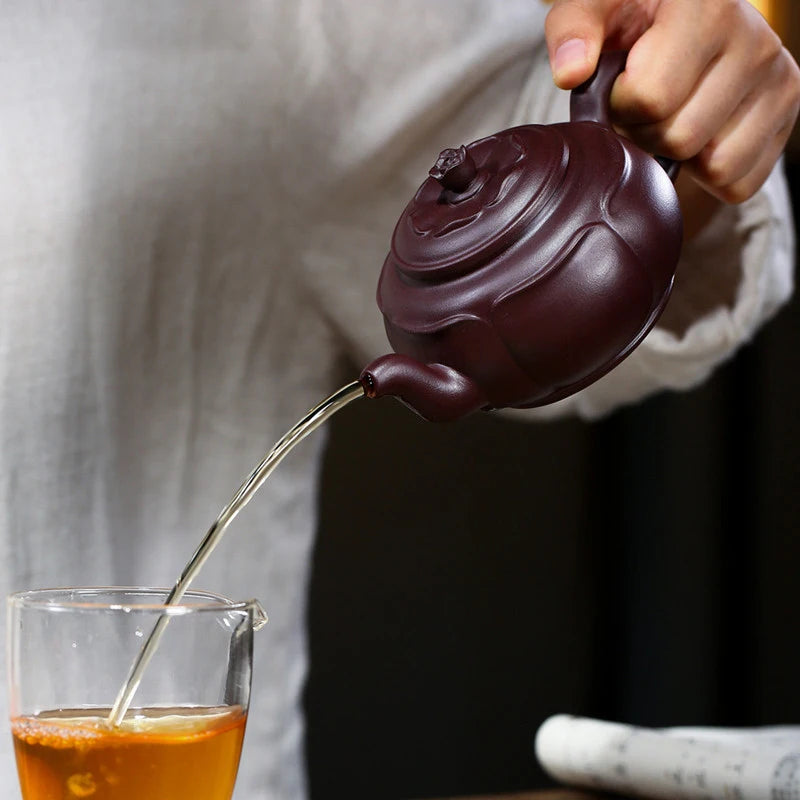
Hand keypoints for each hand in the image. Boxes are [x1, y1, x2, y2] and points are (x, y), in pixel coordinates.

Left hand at [545, 0, 799, 204]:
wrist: (683, 24)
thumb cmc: (634, 19)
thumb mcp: (595, 9)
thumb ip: (573, 29)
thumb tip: (571, 72)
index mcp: (706, 6)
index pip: (651, 97)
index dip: (622, 105)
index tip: (621, 88)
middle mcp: (756, 39)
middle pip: (681, 138)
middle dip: (649, 134)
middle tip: (644, 110)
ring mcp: (778, 77)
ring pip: (715, 165)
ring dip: (681, 157)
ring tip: (672, 118)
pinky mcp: (786, 112)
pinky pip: (739, 181)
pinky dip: (709, 174)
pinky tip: (698, 136)